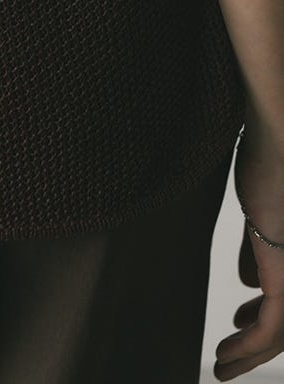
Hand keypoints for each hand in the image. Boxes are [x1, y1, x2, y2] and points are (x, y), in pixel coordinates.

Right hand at [215, 122, 283, 379]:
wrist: (279, 139)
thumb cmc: (269, 162)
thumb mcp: (261, 214)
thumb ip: (257, 251)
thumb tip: (249, 283)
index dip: (262, 315)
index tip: (238, 321)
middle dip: (257, 344)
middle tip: (231, 353)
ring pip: (283, 335)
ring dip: (249, 356)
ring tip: (222, 362)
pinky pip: (271, 330)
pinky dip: (248, 349)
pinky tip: (225, 355)